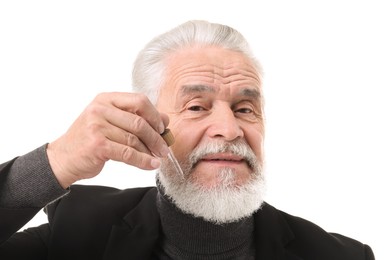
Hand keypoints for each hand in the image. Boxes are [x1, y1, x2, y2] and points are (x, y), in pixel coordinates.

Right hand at [46, 92, 168, 187]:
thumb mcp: (110, 122)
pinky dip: (143, 161)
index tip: (162, 128)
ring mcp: (97, 126)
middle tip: (164, 148)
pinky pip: (128, 153)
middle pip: (139, 121)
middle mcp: (100, 109)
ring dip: (150, 151)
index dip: (155, 115)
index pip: (139, 100)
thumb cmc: (90, 139)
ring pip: (134, 139)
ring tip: (158, 158)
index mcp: (105, 99)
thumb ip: (135, 118)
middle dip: (156, 137)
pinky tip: (151, 165)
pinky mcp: (97, 145)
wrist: (63, 158)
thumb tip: (165, 119)